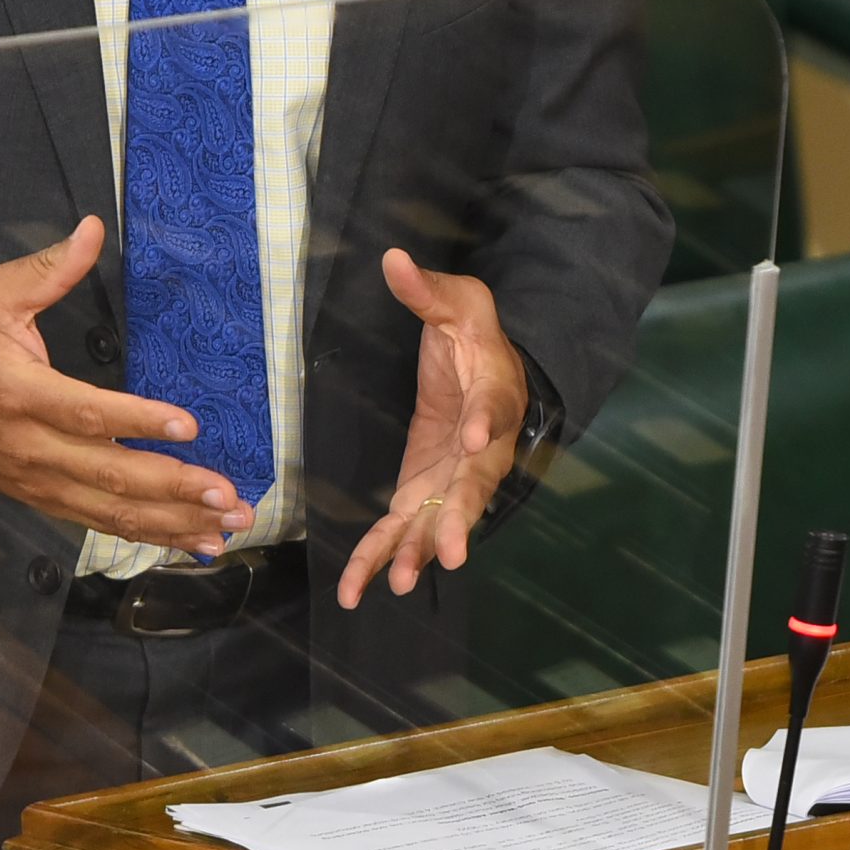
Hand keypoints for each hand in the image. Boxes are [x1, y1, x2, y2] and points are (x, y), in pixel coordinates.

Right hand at [0, 216, 253, 554]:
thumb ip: (46, 269)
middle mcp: (32, 447)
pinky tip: (195, 542)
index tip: (188, 424)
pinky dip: (151, 537)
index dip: (136, 419)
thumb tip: (92, 229)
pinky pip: (102, 525)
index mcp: (19, 392)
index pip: (83, 412)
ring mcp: (39, 482)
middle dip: (172, 486)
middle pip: (108, 475)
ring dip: (173, 521)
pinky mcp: (46, 500)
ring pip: (112, 511)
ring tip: (227, 523)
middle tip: (226, 492)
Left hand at [337, 252, 527, 609]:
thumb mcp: (457, 302)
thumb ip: (425, 290)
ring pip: (440, 521)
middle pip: (474, 487)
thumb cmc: (474, 333)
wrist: (484, 368)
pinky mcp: (423, 492)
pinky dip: (380, 558)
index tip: (472, 440)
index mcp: (493, 394)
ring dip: (420, 551)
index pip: (489, 410)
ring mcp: (453, 478)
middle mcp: (481, 448)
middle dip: (460, 520)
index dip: (481, 424)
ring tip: (401, 582)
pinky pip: (402, 530)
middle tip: (451, 552)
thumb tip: (392, 258)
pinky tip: (356, 591)